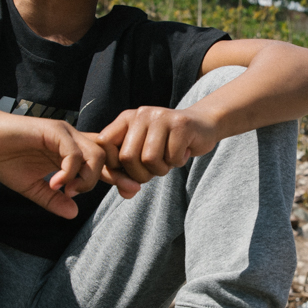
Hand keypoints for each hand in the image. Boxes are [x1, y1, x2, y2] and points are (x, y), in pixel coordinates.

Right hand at [0, 108, 109, 218]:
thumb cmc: (5, 159)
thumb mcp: (33, 188)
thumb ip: (53, 200)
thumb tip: (73, 214)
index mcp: (71, 153)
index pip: (105, 162)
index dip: (119, 177)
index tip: (129, 193)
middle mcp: (73, 140)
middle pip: (108, 157)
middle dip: (110, 178)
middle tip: (81, 194)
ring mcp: (65, 133)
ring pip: (96, 154)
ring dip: (86, 178)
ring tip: (66, 190)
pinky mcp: (53, 130)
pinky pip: (73, 152)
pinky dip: (69, 171)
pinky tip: (55, 183)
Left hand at [96, 105, 219, 187]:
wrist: (202, 126)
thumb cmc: (168, 145)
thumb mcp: (144, 157)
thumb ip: (129, 175)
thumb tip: (126, 193)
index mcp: (126, 119)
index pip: (105, 144)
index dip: (114, 165)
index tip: (129, 171)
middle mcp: (141, 114)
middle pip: (127, 157)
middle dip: (141, 174)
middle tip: (155, 169)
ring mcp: (161, 117)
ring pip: (149, 159)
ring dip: (161, 170)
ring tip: (169, 160)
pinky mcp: (181, 124)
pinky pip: (172, 158)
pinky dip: (178, 163)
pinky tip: (183, 152)